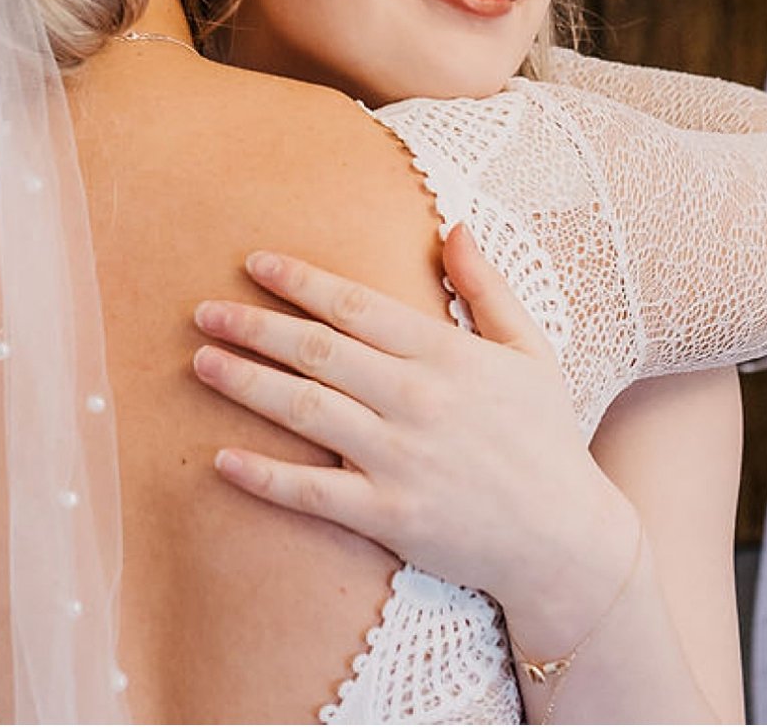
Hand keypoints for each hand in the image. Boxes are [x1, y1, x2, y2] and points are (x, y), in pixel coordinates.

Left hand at [192, 223, 635, 651]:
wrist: (566, 541)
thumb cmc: (546, 438)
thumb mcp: (529, 350)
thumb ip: (486, 286)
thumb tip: (453, 225)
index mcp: (446, 353)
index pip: (356, 305)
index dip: (300, 280)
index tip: (253, 262)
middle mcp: (417, 399)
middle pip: (317, 351)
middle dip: (254, 326)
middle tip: (202, 310)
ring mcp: (400, 460)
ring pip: (304, 411)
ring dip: (246, 384)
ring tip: (200, 363)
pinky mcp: (390, 518)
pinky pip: (312, 493)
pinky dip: (264, 475)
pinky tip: (222, 458)